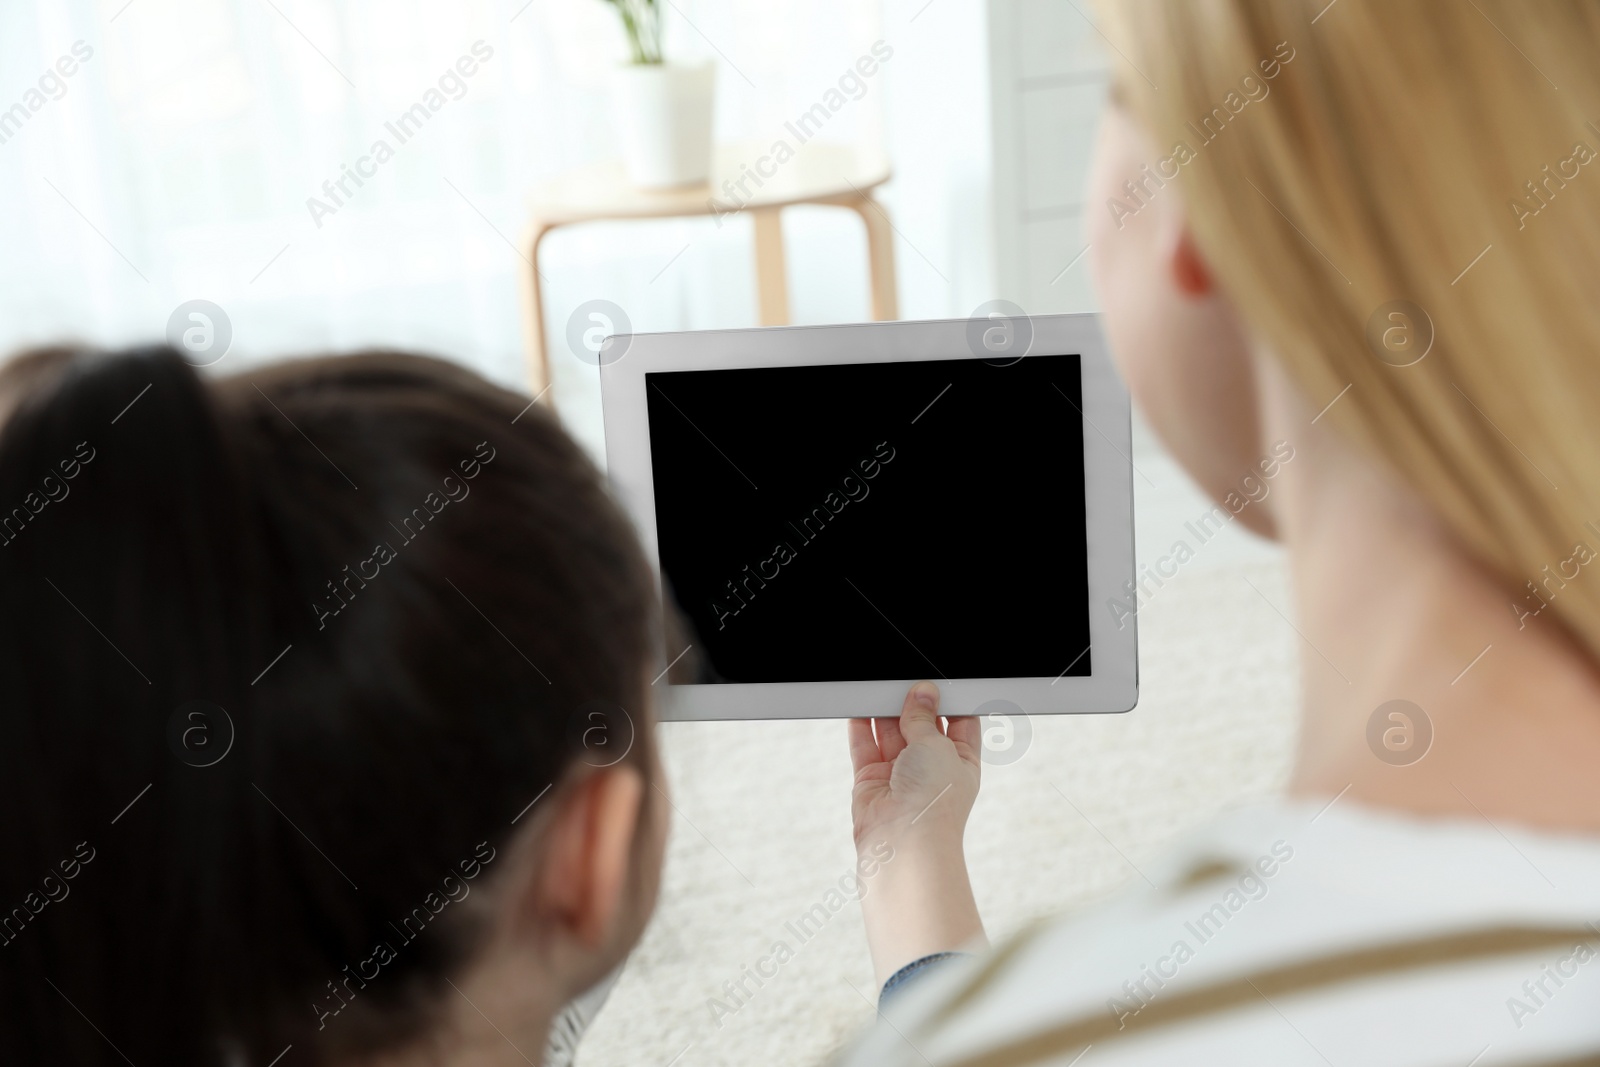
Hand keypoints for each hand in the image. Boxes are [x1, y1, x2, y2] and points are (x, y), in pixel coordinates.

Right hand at [848, 681, 986, 987]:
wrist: (903, 849)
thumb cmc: (935, 806)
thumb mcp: (937, 746)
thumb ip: (923, 717)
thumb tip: (922, 692)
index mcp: (961, 760)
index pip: (957, 720)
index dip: (947, 699)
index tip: (934, 679)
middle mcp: (931, 766)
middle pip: (920, 722)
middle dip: (911, 702)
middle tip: (901, 678)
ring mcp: (900, 773)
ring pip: (890, 731)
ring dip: (884, 711)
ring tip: (878, 686)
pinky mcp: (871, 780)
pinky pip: (864, 745)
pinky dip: (860, 725)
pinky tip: (858, 705)